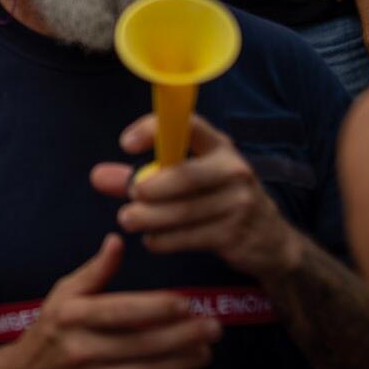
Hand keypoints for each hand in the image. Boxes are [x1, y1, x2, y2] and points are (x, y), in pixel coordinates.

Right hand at [0, 233, 218, 368]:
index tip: (186, 303)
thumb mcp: (64, 293)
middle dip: (180, 338)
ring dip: (178, 363)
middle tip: (213, 329)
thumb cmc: (51, 327)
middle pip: (138, 345)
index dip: (154, 308)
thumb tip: (117, 240)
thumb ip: (95, 271)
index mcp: (71, 315)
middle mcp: (78, 348)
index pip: (119, 311)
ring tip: (205, 352)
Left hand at [95, 115, 300, 281]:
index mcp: (220, 147)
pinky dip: (165, 240)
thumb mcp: (187, 181)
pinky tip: (151, 240)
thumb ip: (141, 177)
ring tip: (128, 219)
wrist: (272, 242)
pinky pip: (192, 236)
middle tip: (129, 195)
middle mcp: (234, 169)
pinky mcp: (236, 234)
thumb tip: (97, 176)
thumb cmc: (220, 202)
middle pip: (185, 175)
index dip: (154, 130)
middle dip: (151, 187)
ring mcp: (239, 203)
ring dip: (151, 217)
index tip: (125, 144)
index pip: (189, 126)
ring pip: (185, 210)